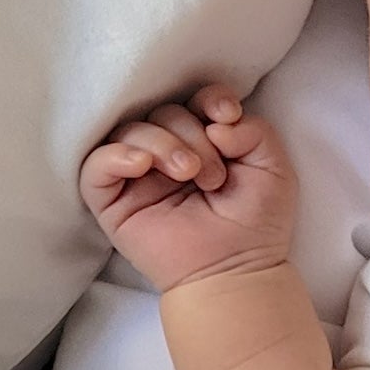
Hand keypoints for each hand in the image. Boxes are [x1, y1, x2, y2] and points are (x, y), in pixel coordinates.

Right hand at [78, 83, 299, 292]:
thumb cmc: (256, 224)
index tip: (228, 116)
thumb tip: (215, 121)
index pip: (194, 99)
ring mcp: (137, 177)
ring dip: (162, 144)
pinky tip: (142, 165)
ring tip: (189, 174)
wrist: (236, 271)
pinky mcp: (112, 201)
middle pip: (163, 112)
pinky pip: (95, 165)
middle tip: (214, 175)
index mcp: (203, 141)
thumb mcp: (273, 167)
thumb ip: (255, 130)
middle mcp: (167, 153)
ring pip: (130, 130)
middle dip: (191, 134)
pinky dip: (116, 156)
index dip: (209, 98)